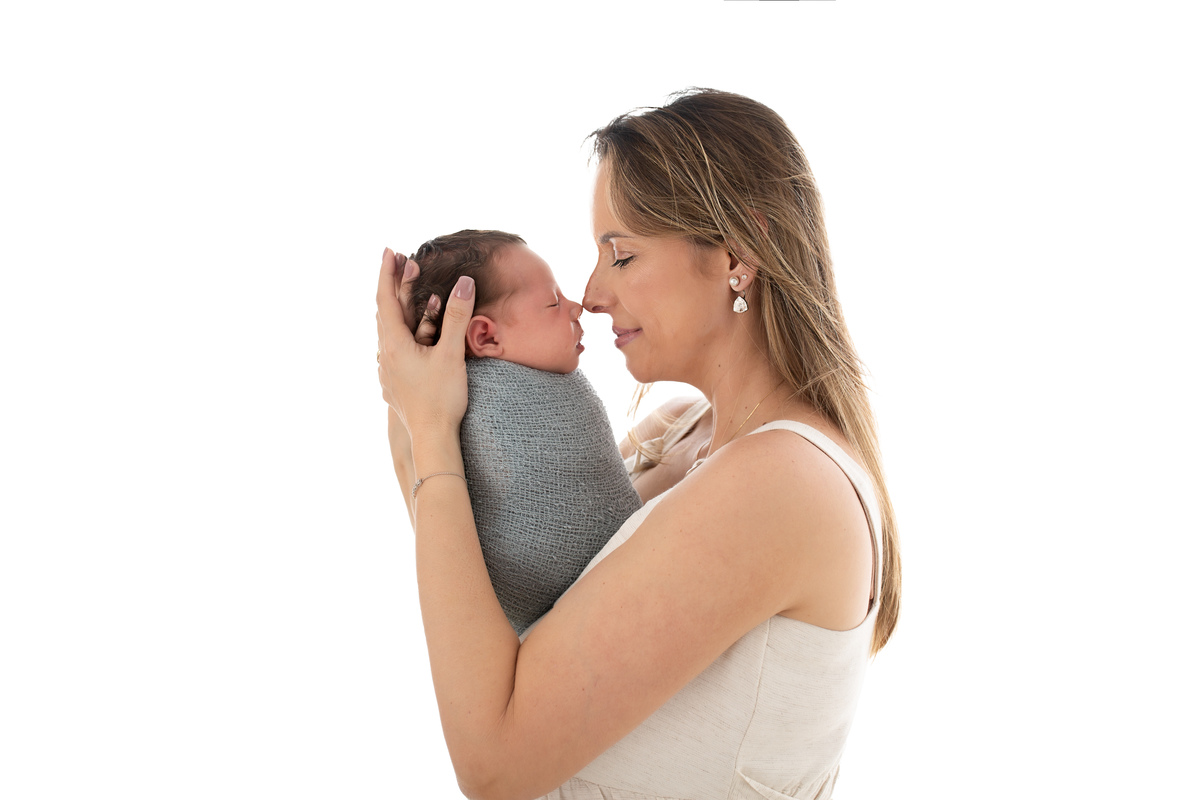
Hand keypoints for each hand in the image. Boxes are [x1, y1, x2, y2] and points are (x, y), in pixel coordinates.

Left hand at [376, 247, 475, 438]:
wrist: (432, 438)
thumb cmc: (441, 398)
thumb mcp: (451, 354)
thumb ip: (456, 316)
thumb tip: (463, 282)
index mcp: (394, 344)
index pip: (385, 298)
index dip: (387, 273)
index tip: (390, 250)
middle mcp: (385, 355)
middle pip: (386, 312)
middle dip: (395, 286)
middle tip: (403, 262)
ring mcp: (388, 370)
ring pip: (389, 332)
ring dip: (399, 309)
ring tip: (406, 292)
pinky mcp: (394, 383)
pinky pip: (395, 349)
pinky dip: (403, 332)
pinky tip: (408, 335)